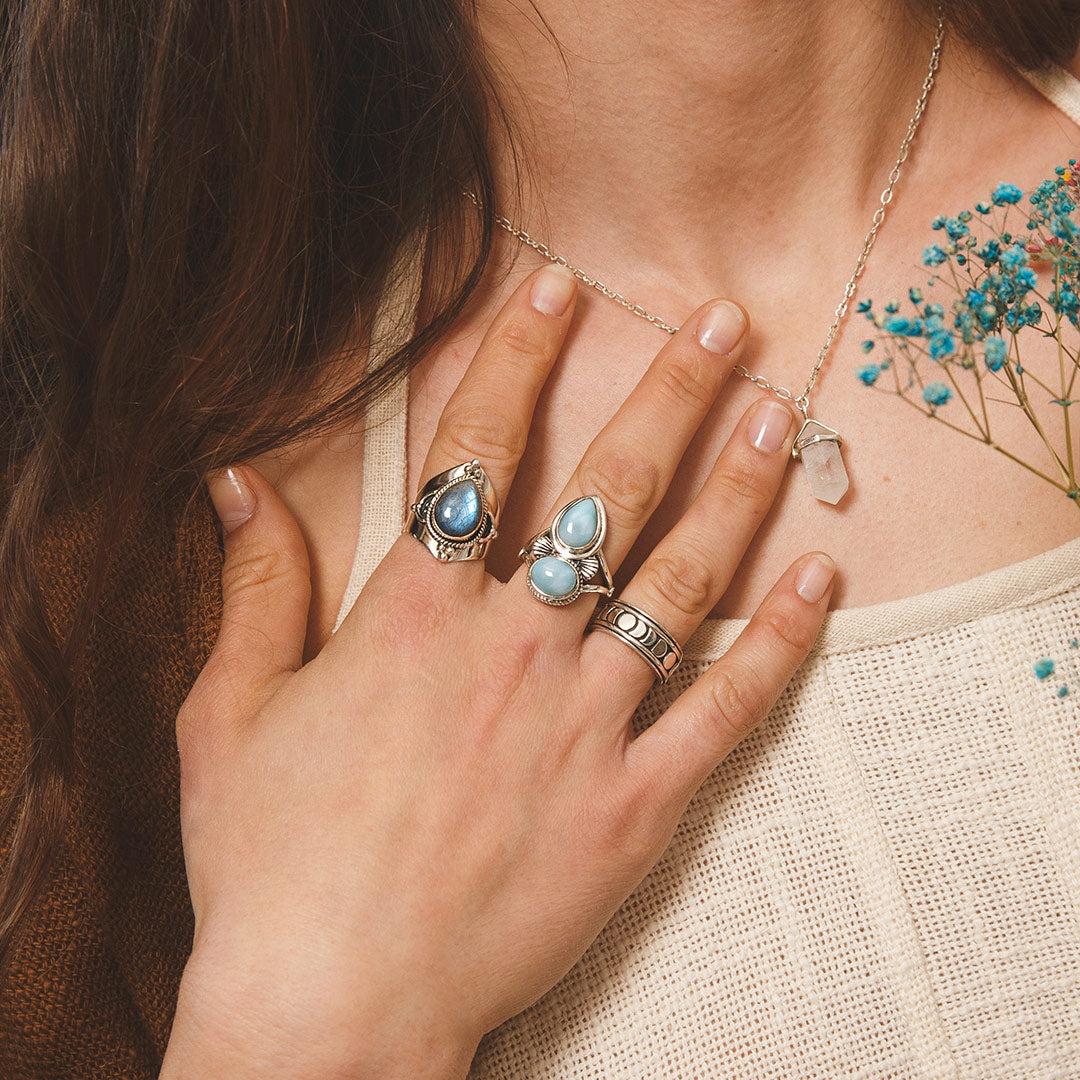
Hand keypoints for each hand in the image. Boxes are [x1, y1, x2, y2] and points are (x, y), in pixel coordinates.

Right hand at [161, 265, 833, 1078]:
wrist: (333, 1000)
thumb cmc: (268, 860)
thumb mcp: (229, 717)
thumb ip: (252, 591)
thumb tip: (235, 489)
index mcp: (413, 615)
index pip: (477, 449)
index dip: (517, 355)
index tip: (556, 287)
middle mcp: (513, 649)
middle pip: (606, 489)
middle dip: (667, 393)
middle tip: (721, 322)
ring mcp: (585, 725)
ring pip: (680, 581)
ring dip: (736, 491)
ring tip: (780, 418)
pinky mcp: (636, 806)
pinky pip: (725, 711)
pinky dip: (778, 644)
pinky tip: (819, 582)